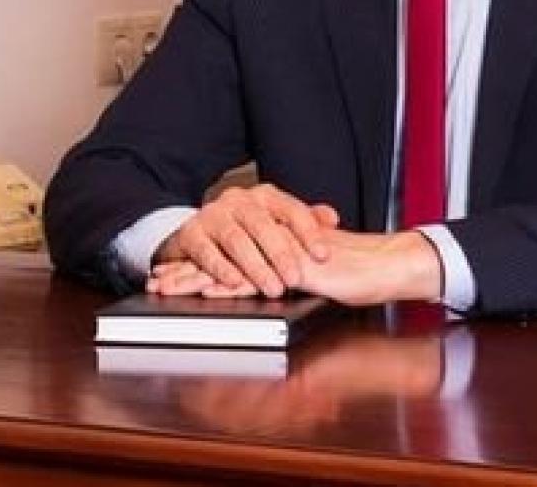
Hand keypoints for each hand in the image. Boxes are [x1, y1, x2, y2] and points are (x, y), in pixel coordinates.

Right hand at [146, 183, 338, 297]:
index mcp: (265, 195)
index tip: (323, 254)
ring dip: (255, 267)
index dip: (308, 233)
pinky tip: (234, 283)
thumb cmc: (244, 229)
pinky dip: (221, 269)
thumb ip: (304, 219)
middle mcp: (239, 200)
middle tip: (295, 279)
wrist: (196, 230)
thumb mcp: (275, 221)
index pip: (291, 210)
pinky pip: (207, 252)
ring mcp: (213, 215)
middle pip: (263, 225)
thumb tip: (331, 217)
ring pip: (236, 240)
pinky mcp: (191, 233)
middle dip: (281, 254)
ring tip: (272, 287)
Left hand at [151, 227, 443, 306]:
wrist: (381, 266)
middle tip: (155, 278)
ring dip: (195, 277)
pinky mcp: (292, 270)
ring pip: (230, 265)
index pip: (231, 252)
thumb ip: (291, 272)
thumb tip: (273, 283)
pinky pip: (254, 279)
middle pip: (222, 256)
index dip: (201, 262)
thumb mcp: (314, 276)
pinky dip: (227, 285)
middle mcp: (273, 246)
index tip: (172, 272)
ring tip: (165, 286)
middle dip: (186, 269)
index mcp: (274, 246)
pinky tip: (205, 291)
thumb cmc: (352, 272)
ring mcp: (280, 256)